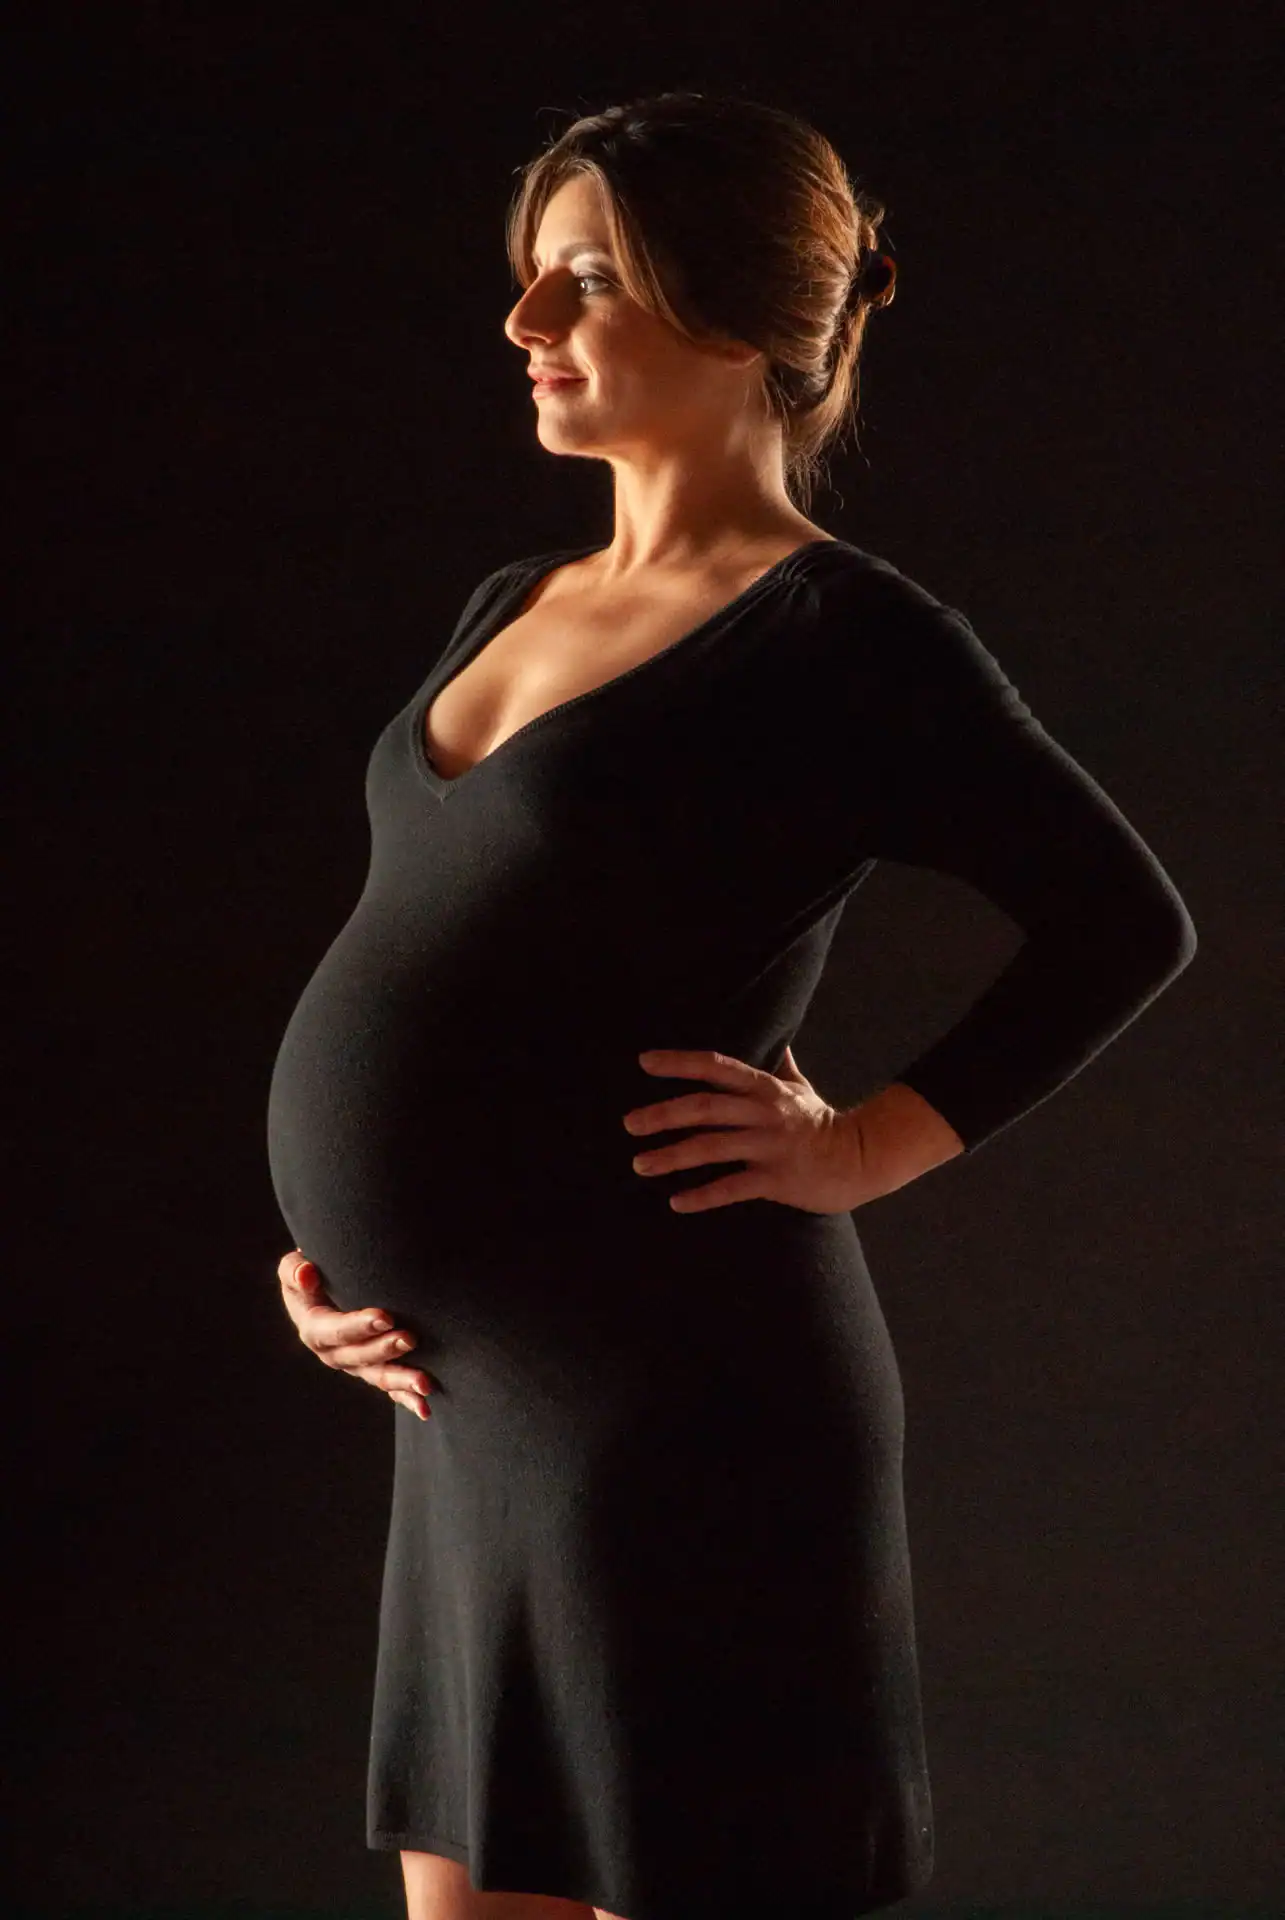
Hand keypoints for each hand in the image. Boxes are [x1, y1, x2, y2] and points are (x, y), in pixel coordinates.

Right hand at [276, 1248, 431, 1420]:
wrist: (323, 1291)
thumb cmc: (310, 1276)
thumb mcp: (292, 1269)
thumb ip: (293, 1270)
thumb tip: (305, 1275)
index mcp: (314, 1330)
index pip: (336, 1330)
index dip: (359, 1326)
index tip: (386, 1317)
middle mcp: (334, 1354)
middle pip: (360, 1357)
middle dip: (385, 1350)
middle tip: (410, 1339)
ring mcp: (355, 1365)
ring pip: (378, 1377)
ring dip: (401, 1381)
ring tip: (425, 1383)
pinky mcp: (373, 1370)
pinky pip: (390, 1388)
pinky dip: (407, 1398)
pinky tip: (425, 1408)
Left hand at [622, 1044, 871, 1215]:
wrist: (860, 1159)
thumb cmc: (822, 1122)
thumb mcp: (799, 1086)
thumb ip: (779, 1062)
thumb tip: (774, 1033)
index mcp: (765, 1089)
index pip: (716, 1067)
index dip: (680, 1063)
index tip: (644, 1062)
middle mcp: (764, 1114)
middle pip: (705, 1108)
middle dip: (663, 1114)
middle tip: (629, 1124)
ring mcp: (769, 1147)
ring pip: (712, 1148)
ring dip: (672, 1156)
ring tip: (640, 1164)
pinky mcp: (776, 1180)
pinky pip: (732, 1188)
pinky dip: (702, 1196)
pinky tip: (675, 1203)